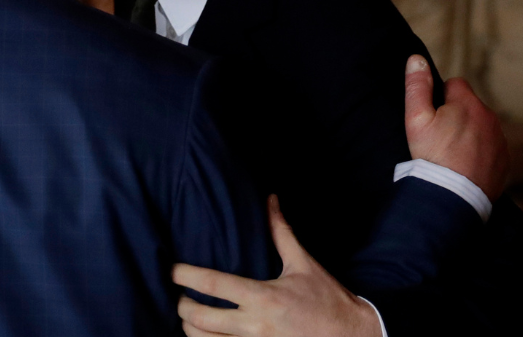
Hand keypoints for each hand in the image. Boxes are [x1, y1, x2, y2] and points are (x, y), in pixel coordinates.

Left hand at [173, 195, 381, 336]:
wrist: (351, 336)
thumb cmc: (326, 299)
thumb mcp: (303, 263)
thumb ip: (281, 232)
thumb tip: (271, 199)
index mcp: (263, 297)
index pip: (213, 285)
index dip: (185, 276)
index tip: (170, 269)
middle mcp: (255, 326)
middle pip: (199, 320)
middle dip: (182, 307)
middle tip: (178, 296)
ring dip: (191, 330)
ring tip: (189, 317)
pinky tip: (207, 334)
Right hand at [404, 56, 509, 199]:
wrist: (454, 197)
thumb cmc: (432, 156)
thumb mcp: (416, 119)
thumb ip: (417, 86)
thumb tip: (416, 58)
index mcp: (468, 103)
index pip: (455, 84)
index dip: (441, 98)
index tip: (433, 117)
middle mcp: (489, 117)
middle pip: (470, 106)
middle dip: (457, 116)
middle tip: (439, 139)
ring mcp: (500, 140)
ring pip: (482, 127)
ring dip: (469, 134)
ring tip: (451, 155)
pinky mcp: (504, 161)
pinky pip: (491, 148)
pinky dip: (480, 153)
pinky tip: (464, 167)